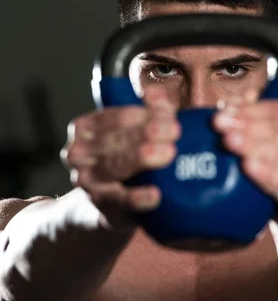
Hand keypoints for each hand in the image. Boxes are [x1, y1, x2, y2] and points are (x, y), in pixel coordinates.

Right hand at [61, 87, 180, 228]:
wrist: (109, 205)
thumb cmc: (126, 160)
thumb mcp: (134, 132)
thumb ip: (148, 111)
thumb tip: (156, 94)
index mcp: (85, 128)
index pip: (114, 117)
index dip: (143, 115)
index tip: (170, 116)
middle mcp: (78, 152)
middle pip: (115, 140)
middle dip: (147, 133)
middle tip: (174, 131)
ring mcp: (86, 180)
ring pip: (115, 166)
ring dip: (143, 159)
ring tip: (168, 153)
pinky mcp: (101, 206)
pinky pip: (119, 200)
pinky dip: (137, 198)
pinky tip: (155, 195)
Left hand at [213, 99, 277, 227]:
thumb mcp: (274, 136)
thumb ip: (255, 115)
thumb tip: (231, 103)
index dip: (252, 109)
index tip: (226, 110)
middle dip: (247, 126)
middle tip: (221, 124)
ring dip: (251, 146)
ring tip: (229, 141)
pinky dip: (264, 174)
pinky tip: (248, 165)